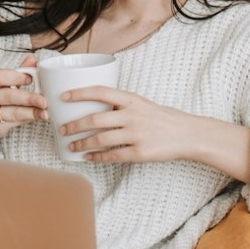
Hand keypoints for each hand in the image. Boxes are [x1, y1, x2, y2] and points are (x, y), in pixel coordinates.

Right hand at [0, 55, 47, 151]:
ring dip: (31, 111)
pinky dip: (28, 118)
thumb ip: (19, 71)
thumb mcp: (5, 82)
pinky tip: (38, 116)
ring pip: (11, 112)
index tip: (32, 79)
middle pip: (7, 96)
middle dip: (28, 98)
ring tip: (45, 111)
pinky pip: (13, 122)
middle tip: (44, 100)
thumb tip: (33, 59)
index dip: (17, 77)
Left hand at [58, 86, 198, 162]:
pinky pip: (113, 156)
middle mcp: (132, 115)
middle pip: (95, 119)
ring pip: (100, 140)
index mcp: (131, 99)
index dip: (79, 93)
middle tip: (62, 129)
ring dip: (82, 143)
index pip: (100, 91)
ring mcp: (136, 134)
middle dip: (74, 125)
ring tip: (71, 145)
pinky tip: (88, 157)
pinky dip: (97, 157)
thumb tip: (92, 109)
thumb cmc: (161, 118)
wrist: (187, 134)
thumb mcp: (142, 104)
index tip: (63, 97)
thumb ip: (121, 106)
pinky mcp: (140, 152)